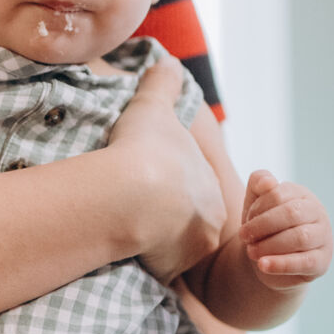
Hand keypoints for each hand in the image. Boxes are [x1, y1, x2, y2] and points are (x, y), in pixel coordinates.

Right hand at [107, 59, 226, 281]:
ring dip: (157, 246)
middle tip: (137, 213)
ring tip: (128, 235)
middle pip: (189, 225)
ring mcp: (191, 252)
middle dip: (168, 222)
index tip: (148, 186)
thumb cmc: (145, 149)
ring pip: (175, 251)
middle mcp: (210, 223)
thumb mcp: (154, 106)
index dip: (170, 188)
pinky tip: (122, 253)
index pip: (193, 192)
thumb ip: (163, 82)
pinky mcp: (170, 273)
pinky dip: (142, 265)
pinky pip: (156, 272)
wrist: (129, 194)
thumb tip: (167, 60)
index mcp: (211, 187)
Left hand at [238, 169, 332, 289]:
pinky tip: (263, 265)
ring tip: (251, 252)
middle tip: (244, 237)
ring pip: (300, 238)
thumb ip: (258, 182)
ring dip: (269, 245)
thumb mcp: (256, 202)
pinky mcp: (322, 262)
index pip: (278, 194)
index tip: (244, 222)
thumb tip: (269, 182)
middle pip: (291, 213)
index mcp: (301, 194)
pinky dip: (281, 264)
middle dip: (262, 226)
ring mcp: (323, 237)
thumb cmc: (264, 226)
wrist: (270, 259)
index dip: (257, 209)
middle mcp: (317, 212)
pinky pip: (304, 262)